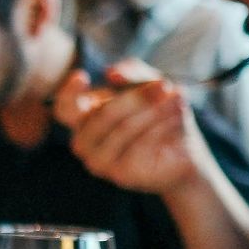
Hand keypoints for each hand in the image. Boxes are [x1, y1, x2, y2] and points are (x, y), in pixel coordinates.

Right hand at [54, 66, 213, 198]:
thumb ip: (132, 73)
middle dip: (136, 98)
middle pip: (102, 115)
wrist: (183, 151)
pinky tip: (177, 120)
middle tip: (164, 85)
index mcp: (83, 119)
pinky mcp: (120, 175)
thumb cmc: (160, 115)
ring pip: (123, 129)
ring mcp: (99, 162)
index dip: (68, 93)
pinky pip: (139, 146)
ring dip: (155, 112)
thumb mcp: (149, 85)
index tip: (83, 76)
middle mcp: (84, 142)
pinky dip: (161, 128)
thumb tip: (112, 73)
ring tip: (178, 99)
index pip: (64, 108)